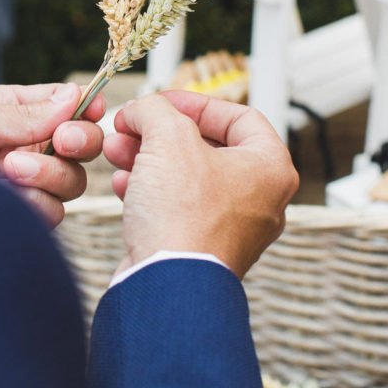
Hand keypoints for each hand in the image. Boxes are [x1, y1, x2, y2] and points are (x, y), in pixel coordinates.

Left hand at [0, 82, 104, 226]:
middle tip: (61, 140)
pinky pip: (53, 211)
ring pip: (72, 180)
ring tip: (9, 170)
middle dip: (79, 139)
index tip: (91, 108)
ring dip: (50, 173)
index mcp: (9, 112)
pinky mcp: (18, 217)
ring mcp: (22, 185)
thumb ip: (18, 113)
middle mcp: (22, 148)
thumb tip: (72, 96)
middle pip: (79, 143)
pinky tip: (8, 196)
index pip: (61, 104)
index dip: (83, 105)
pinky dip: (37, 203)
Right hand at [103, 91, 298, 278]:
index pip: (240, 116)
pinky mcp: (202, 248)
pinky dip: (150, 191)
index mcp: (270, 168)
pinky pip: (177, 208)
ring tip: (117, 151)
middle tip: (132, 125)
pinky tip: (121, 185)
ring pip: (187, 178)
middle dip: (160, 133)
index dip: (196, 103)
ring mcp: (232, 228)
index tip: (162, 101)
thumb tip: (144, 108)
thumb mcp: (168, 140)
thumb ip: (156, 110)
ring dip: (148, 159)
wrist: (167, 286)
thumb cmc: (184, 218)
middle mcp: (259, 199)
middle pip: (207, 147)